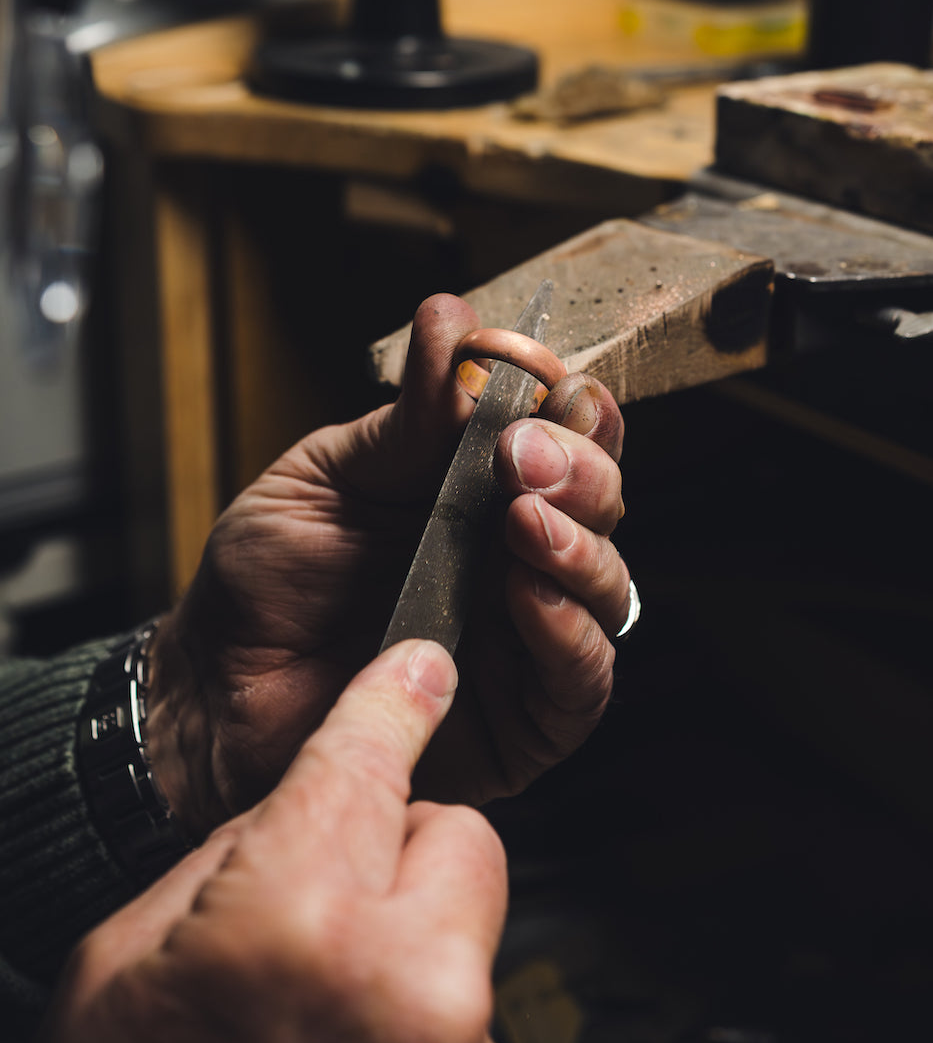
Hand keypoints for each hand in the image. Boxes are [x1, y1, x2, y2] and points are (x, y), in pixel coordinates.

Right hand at [15, 642, 531, 1042]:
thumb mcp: (130, 952)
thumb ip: (244, 852)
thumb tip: (320, 800)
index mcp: (296, 922)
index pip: (370, 757)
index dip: (391, 700)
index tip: (420, 669)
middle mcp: (405, 990)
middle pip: (459, 833)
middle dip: (402, 850)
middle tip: (327, 906)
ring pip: (470, 927)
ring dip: (414, 947)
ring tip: (325, 1016)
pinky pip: (475, 1018)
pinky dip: (427, 1029)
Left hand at [148, 294, 629, 835]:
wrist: (214, 693)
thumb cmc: (266, 582)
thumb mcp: (324, 479)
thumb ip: (402, 421)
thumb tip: (449, 320)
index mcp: (478, 491)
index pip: (566, 438)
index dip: (574, 408)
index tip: (547, 386)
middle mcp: (516, 559)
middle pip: (602, 502)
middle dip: (578, 468)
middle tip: (520, 453)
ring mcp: (525, 640)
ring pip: (607, 587)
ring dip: (580, 544)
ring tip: (524, 519)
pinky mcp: (522, 722)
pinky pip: (578, 681)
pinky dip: (568, 633)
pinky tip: (526, 595)